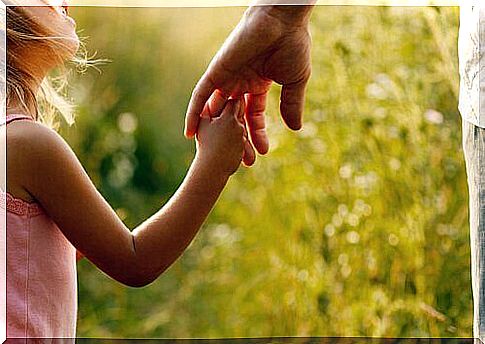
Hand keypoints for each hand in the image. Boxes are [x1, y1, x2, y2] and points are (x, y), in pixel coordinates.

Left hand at [185, 5, 312, 165]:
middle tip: (243, 163)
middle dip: (238, 140)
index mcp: (257, 84)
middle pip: (234, 118)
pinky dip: (193, 113)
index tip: (262, 152)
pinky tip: (190, 133)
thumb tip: (295, 128)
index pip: (253, 115)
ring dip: (216, 133)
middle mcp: (239, 82)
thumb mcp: (294, 82)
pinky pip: (200, 96)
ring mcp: (226, 78)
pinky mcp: (216, 72)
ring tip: (217, 156)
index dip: (257, 134)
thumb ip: (291, 105)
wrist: (283, 21)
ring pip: (216, 111)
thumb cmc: (292, 45)